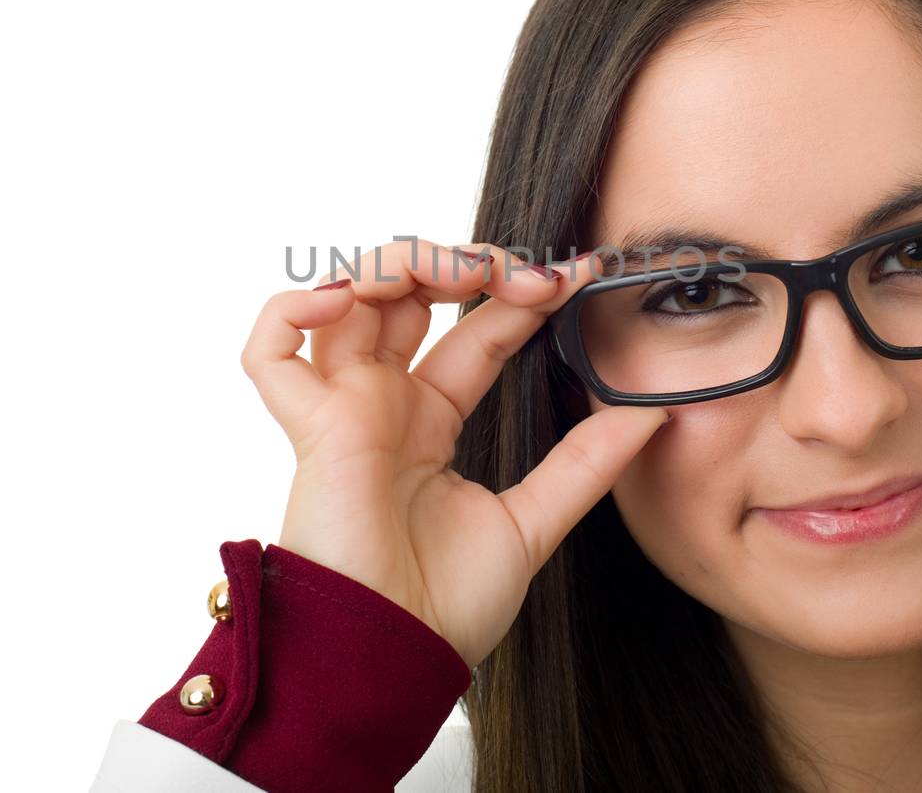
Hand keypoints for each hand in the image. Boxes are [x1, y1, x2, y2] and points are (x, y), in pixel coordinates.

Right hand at [239, 240, 668, 667]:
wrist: (399, 657)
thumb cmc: (447, 607)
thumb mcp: (534, 521)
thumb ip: (585, 464)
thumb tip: (652, 414)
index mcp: (430, 420)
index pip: (476, 331)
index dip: (520, 294)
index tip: (578, 274)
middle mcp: (384, 403)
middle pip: (408, 295)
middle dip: (464, 263)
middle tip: (523, 274)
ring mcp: (343, 409)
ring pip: (346, 298)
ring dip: (400, 263)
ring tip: (460, 271)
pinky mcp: (309, 426)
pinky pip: (269, 351)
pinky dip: (295, 308)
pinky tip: (350, 300)